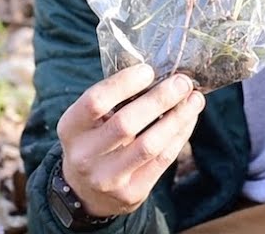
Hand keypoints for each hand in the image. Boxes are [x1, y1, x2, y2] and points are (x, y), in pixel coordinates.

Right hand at [56, 63, 205, 216]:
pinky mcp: (132, 193)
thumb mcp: (89, 120)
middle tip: (182, 82)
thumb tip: (159, 73)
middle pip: (126, 124)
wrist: (86, 193)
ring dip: (177, 118)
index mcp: (70, 128)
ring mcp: (108, 178)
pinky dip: (180, 135)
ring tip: (194, 99)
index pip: (95, 101)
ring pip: (150, 145)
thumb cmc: (94, 141)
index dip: (124, 83)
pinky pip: (163, 160)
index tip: (149, 70)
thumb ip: (114, 99)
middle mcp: (85, 155)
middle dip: (160, 99)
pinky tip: (189, 118)